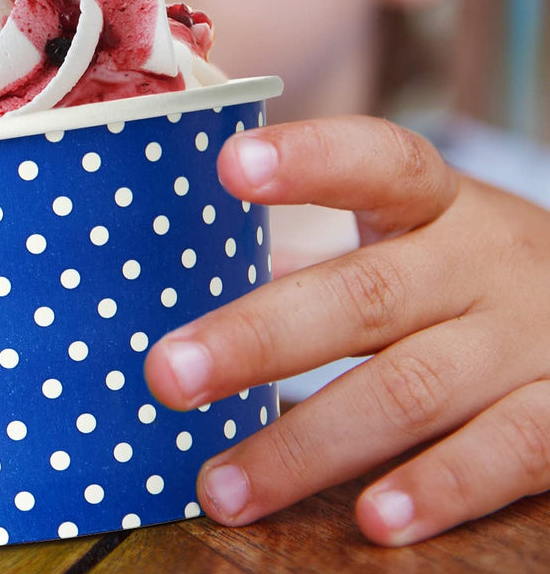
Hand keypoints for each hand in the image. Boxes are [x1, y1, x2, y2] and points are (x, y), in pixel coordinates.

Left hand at [145, 116, 549, 544]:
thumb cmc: (468, 270)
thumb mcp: (415, 235)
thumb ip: (322, 256)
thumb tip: (193, 276)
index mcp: (435, 204)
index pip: (378, 163)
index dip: (309, 159)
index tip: (231, 164)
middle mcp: (479, 263)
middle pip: (364, 296)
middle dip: (259, 339)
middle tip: (167, 373)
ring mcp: (526, 340)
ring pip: (410, 389)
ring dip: (309, 446)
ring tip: (223, 485)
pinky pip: (505, 454)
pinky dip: (438, 489)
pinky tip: (372, 521)